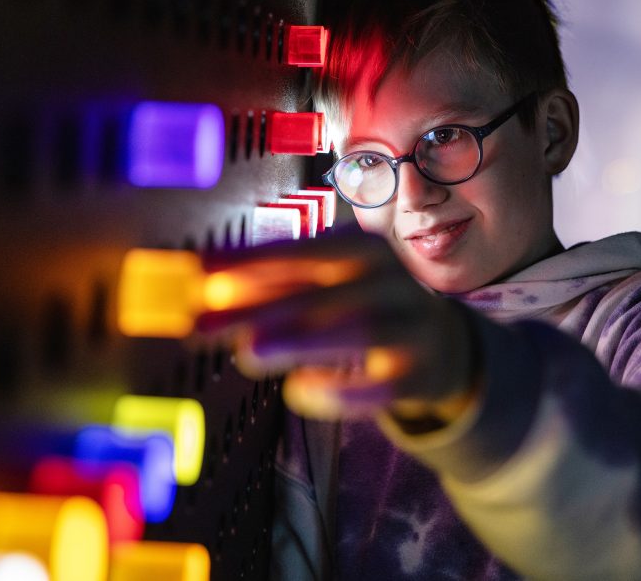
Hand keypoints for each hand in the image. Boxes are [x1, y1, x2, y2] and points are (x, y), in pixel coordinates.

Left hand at [195, 228, 477, 424]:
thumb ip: (270, 286)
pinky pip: (381, 385)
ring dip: (301, 340)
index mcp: (363, 248)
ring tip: (250, 353)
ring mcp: (411, 326)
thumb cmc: (364, 306)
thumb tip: (199, 291)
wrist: (442, 344)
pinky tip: (299, 392)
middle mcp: (392, 280)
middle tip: (206, 324)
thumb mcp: (327, 285)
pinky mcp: (420, 374)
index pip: (302, 251)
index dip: (250, 261)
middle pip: (322, 290)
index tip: (198, 274)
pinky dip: (341, 391)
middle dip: (261, 306)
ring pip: (357, 330)